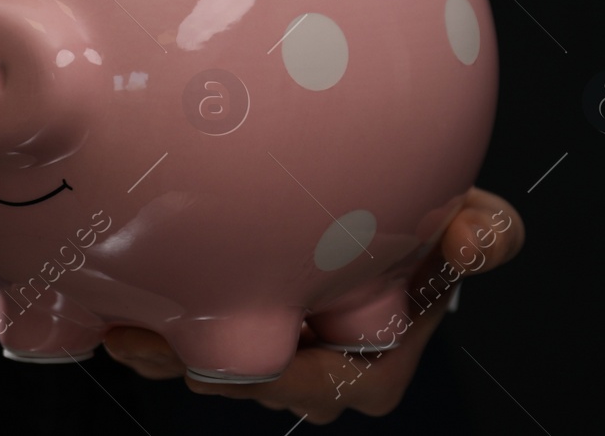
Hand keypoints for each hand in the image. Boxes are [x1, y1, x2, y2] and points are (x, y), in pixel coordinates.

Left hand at [103, 187, 525, 423]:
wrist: (382, 216)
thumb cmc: (423, 228)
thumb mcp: (467, 220)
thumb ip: (486, 233)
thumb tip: (476, 240)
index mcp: (373, 367)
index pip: (329, 387)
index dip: (292, 377)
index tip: (261, 352)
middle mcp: (319, 374)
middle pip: (257, 384)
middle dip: (207, 368)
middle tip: (154, 343)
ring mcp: (271, 357)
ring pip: (216, 369)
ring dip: (169, 353)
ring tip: (127, 331)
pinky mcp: (234, 334)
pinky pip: (190, 345)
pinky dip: (158, 331)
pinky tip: (119, 314)